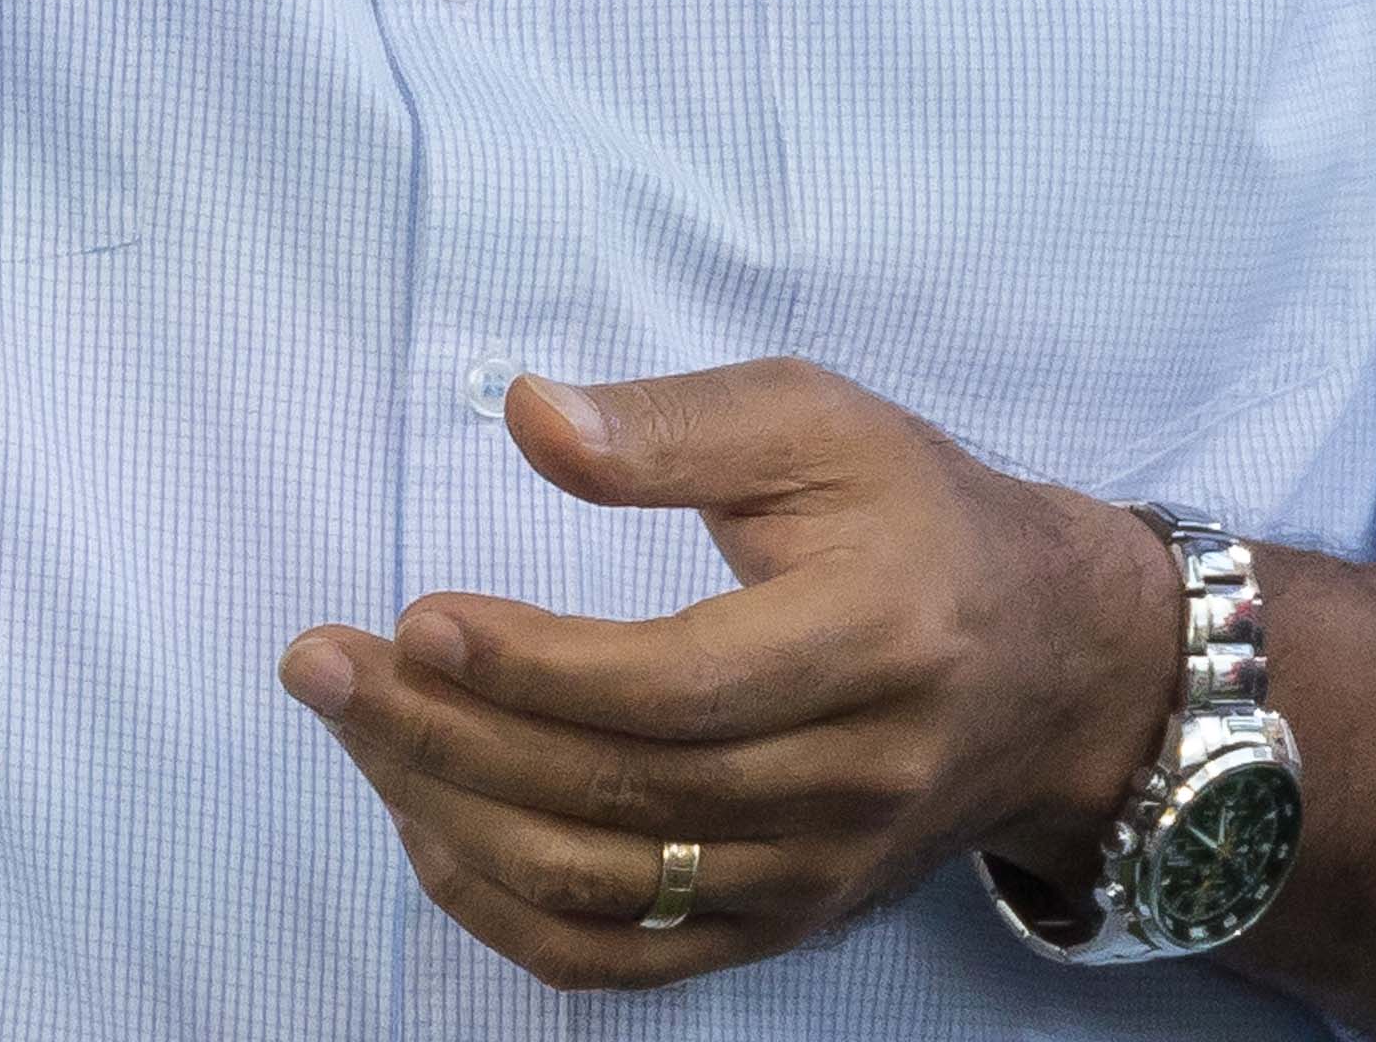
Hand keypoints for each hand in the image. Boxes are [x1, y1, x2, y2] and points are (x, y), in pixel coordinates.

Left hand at [277, 357, 1185, 991]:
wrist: (1054, 667)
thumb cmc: (916, 518)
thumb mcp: (819, 424)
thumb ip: (673, 425)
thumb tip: (526, 416)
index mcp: (871, 639)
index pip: (676, 686)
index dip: (534, 666)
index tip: (416, 618)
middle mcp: (849, 781)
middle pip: (617, 791)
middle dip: (444, 733)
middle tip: (320, 665)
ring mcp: (815, 873)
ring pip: (602, 885)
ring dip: (449, 815)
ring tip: (354, 726)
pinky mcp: (783, 923)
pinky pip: (621, 959)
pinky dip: (506, 910)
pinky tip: (428, 827)